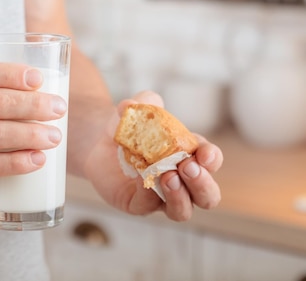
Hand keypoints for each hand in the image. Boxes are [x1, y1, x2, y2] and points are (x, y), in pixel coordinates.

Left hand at [84, 91, 222, 220]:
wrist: (100, 140)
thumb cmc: (129, 126)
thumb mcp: (137, 109)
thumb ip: (141, 102)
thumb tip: (131, 105)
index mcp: (190, 155)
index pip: (211, 161)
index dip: (212, 158)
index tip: (204, 153)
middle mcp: (182, 181)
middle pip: (207, 195)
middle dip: (202, 183)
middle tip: (187, 166)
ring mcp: (161, 196)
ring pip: (183, 211)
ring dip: (180, 196)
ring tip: (168, 177)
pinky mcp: (138, 204)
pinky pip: (148, 206)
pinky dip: (147, 194)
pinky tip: (140, 179)